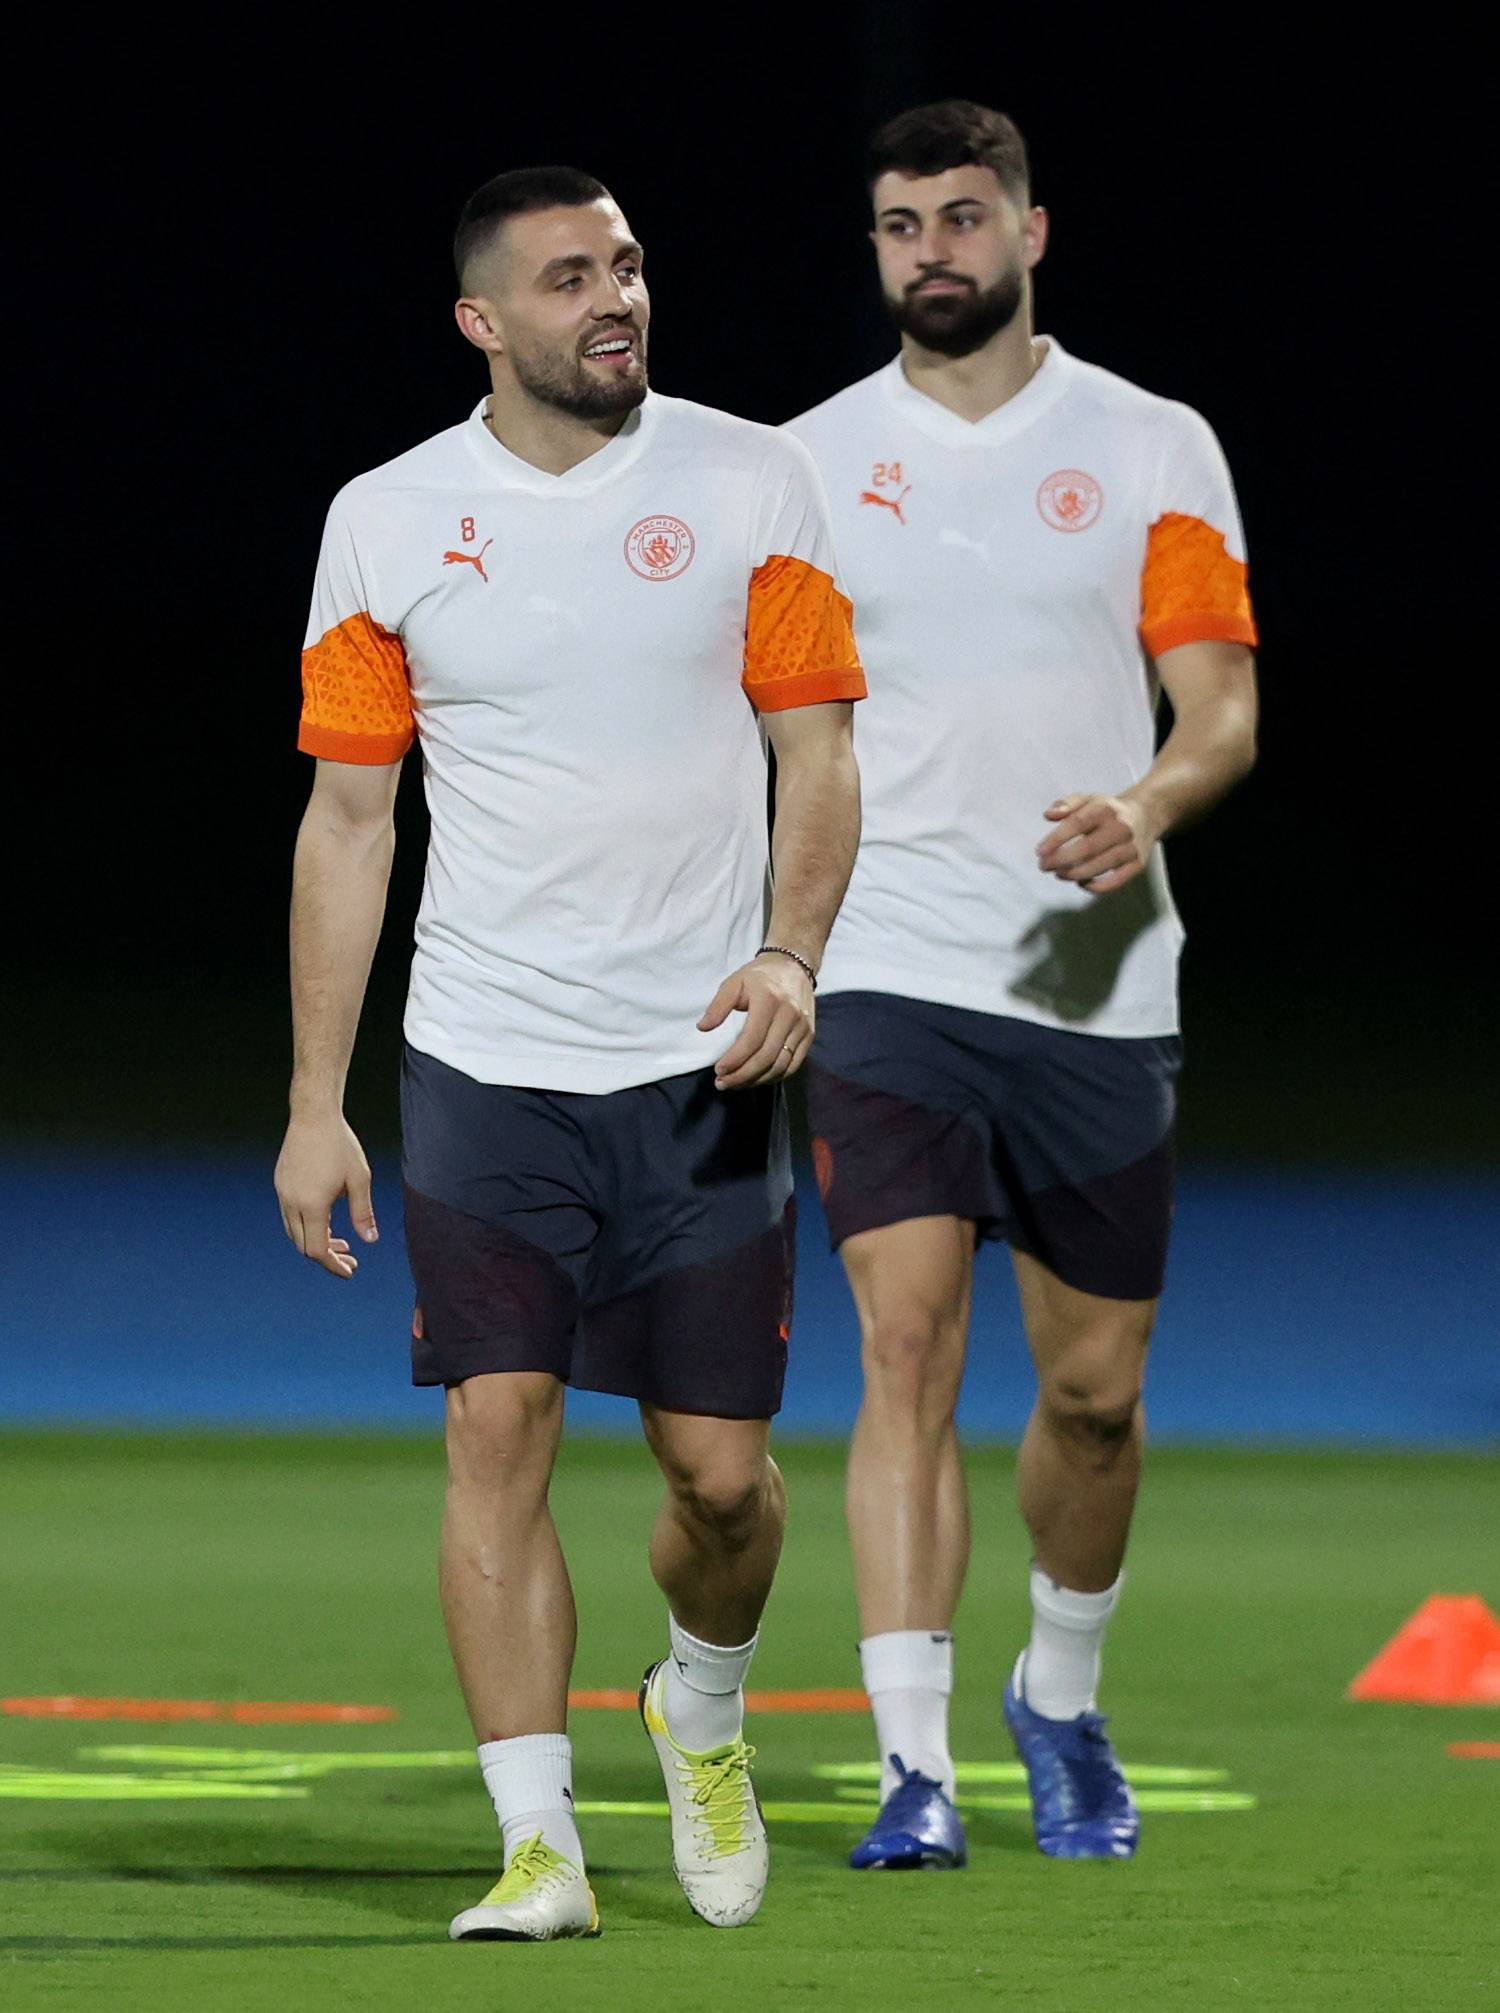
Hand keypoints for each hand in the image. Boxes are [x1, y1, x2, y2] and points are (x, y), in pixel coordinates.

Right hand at [274, 1111, 378, 1277]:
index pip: (318, 1250)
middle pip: (304, 1245)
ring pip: (295, 1232)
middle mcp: (292, 1203)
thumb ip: (363, 1212)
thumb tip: (370, 1240)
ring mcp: (283, 1193)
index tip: (349, 1271)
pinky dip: (307, 1225)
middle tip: (350, 1258)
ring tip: (341, 1242)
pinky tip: (326, 1220)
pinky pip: (290, 1215)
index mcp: (312, 1205)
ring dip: (316, 1241)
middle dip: (327, 1256)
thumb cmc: (340, 1145)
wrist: (314, 1115)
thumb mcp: (359, 1179)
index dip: (333, 1266)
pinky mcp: (280, 1184)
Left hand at [698, 954, 814, 1089]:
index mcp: (769, 1000)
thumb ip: (718, 1006)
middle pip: (766, 1056)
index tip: (719, 1070)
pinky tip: (756, 1079)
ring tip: (736, 1084)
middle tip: (722, 1083)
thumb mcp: (734, 983)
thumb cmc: (759, 976)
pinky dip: (774, 1076)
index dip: (735, 1059)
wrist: (793, 966)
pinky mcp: (809, 1035)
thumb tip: (702, 1028)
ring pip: (780, 1065)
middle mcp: (789, 1015)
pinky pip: (793, 1065)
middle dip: (742, 1075)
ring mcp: (802, 1027)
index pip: (752, 1039)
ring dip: (756, 1080)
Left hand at [1036, 792, 1156, 895]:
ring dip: (1075, 874)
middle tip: (1044, 866)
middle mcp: (1121, 827)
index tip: (1039, 851)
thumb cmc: (1107, 810)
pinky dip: (1096, 887)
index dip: (1056, 839)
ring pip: (1101, 866)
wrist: (1145, 815)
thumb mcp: (1087, 799)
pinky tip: (1081, 883)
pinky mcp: (1138, 864)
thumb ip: (1066, 804)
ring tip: (1058, 874)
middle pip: (1088, 848)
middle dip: (1062, 860)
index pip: (1077, 824)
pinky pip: (1116, 881)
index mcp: (1105, 809)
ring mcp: (1131, 847)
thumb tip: (1048, 815)